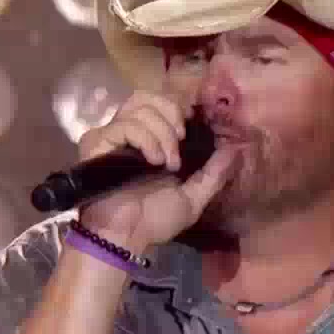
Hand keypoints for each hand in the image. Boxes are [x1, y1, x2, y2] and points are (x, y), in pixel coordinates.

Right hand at [75, 90, 238, 254]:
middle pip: (146, 95)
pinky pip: (124, 125)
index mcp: (150, 140)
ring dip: (162, 132)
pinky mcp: (96, 144)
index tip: (191, 126)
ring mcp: (111, 137)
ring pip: (139, 108)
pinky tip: (153, 161)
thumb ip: (214, 173)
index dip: (177, 107)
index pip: (160, 102)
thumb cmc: (154, 220)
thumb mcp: (194, 197)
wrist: (127, 238)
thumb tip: (236, 150)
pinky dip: (145, 139)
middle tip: (181, 140)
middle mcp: (129, 133)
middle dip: (170, 113)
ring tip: (167, 162)